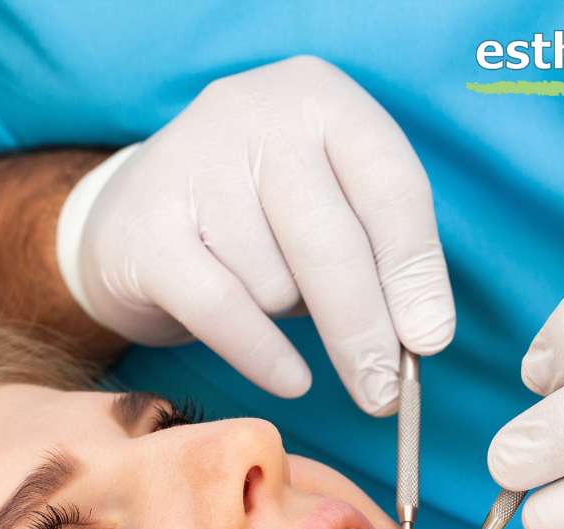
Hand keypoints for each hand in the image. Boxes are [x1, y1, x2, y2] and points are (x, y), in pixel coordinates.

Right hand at [56, 55, 454, 414]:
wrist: (133, 221)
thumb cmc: (260, 222)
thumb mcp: (332, 213)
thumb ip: (382, 260)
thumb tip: (422, 338)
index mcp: (322, 98)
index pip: (392, 191)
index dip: (416, 275)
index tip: (430, 342)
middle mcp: (255, 112)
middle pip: (334, 244)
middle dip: (366, 333)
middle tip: (385, 395)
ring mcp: (193, 162)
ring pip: (276, 281)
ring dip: (287, 316)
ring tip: (267, 295)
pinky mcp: (146, 226)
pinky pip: (223, 310)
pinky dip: (263, 355)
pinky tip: (290, 379)